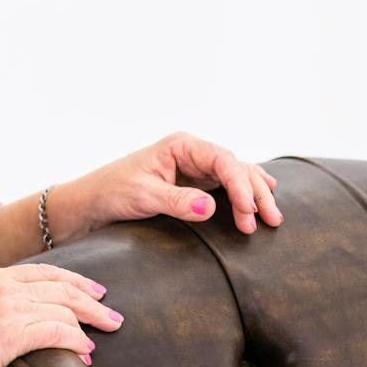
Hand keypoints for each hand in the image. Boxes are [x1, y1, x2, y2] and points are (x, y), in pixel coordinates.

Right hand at [0, 262, 119, 366]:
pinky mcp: (12, 332)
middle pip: (58, 286)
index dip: (69, 280)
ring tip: (104, 334)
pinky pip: (57, 331)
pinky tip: (86, 352)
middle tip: (109, 313)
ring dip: (89, 322)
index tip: (89, 290)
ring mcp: (6, 307)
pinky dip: (76, 342)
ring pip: (63, 307)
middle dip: (89, 299)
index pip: (39, 272)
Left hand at [73, 130, 281, 235]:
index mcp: (181, 146)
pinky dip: (245, 195)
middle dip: (255, 193)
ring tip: (272, 219)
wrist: (94, 202)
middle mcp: (193, 153)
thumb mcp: (143, 196)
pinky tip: (261, 201)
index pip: (222, 160)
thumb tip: (210, 207)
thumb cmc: (113, 191)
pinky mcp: (195, 185)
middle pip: (236, 168)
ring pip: (236, 177)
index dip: (240, 185)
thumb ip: (176, 201)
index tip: (248, 211)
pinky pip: (227, 187)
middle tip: (270, 221)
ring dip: (254, 196)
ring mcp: (196, 168)